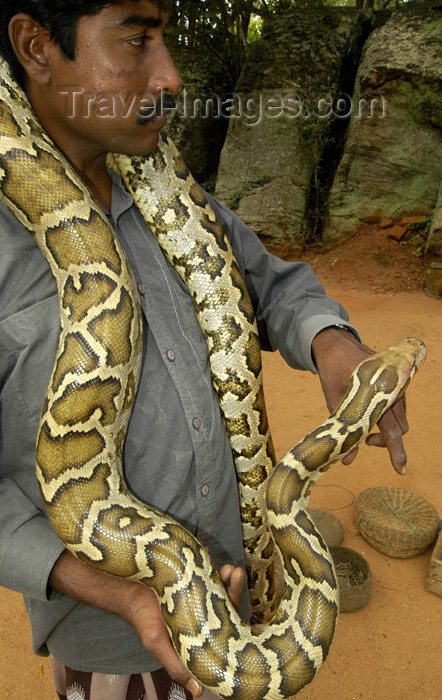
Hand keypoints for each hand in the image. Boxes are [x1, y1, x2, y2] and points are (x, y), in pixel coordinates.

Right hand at [126, 564, 243, 693]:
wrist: (130, 592)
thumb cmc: (144, 620)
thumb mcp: (157, 644)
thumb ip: (176, 665)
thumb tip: (199, 691)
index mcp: (200, 636)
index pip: (224, 635)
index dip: (236, 628)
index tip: (247, 620)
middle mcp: (205, 616)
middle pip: (227, 608)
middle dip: (234, 595)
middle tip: (237, 582)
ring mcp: (202, 597)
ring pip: (223, 591)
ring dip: (231, 582)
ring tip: (232, 572)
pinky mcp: (197, 580)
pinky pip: (213, 577)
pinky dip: (220, 574)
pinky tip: (224, 568)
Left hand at [311, 327, 408, 473]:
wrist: (338, 344)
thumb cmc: (333, 371)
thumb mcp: (333, 401)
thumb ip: (343, 430)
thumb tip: (347, 460)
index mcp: (377, 394)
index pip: (391, 430)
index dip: (396, 452)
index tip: (401, 470)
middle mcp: (392, 390)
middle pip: (399, 428)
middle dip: (386, 442)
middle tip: (367, 443)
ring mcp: (397, 386)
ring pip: (400, 420)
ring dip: (388, 431)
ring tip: (366, 431)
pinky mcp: (396, 384)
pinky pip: (399, 409)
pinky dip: (389, 418)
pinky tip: (372, 416)